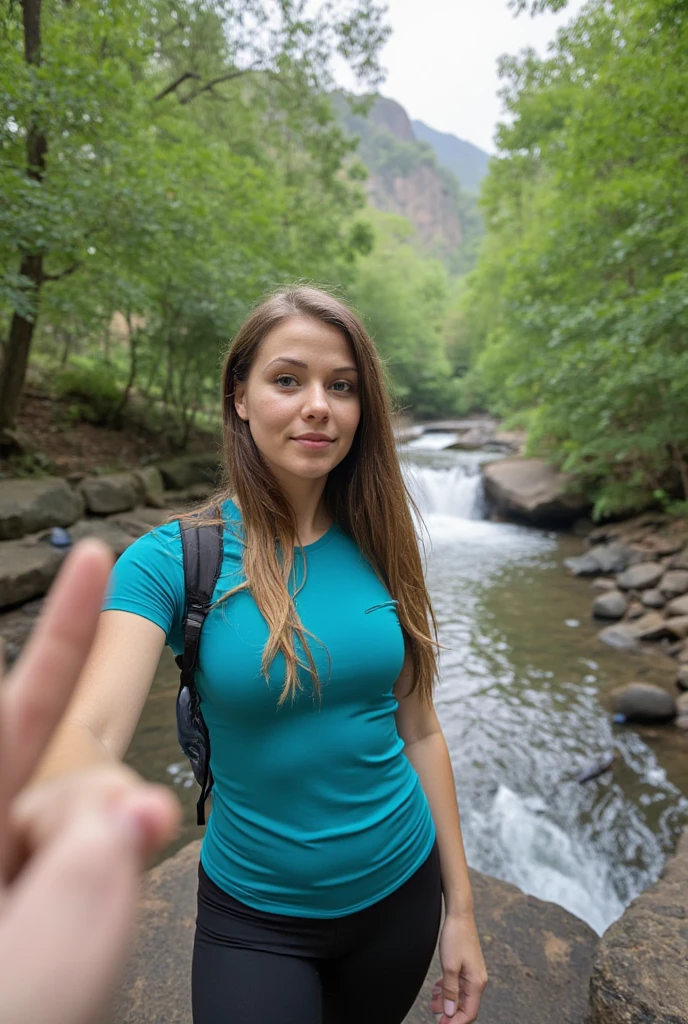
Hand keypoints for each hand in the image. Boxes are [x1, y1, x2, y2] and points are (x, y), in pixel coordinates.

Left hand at [0, 540, 180, 1023]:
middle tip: (107, 878)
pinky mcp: (35, 900)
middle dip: (105, 805)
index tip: (94, 556)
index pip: (17, 708)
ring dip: (108, 867)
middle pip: (68, 774)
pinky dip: (106, 888)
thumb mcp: (33, 979)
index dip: (64, 628)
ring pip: (93, 825)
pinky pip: (95, 862)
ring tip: (76, 951)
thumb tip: (135, 807)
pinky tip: (82, 943)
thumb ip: (85, 882)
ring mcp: (9, 867)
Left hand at [430, 912, 487, 1023]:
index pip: (469, 1012)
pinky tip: (437, 990)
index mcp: (476, 983)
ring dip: (447, 1002)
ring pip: (460, 996)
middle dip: (450, 1014)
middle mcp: (477, 980)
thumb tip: (450, 1012)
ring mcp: (472, 974)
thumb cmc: (456, 938)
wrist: (459, 915)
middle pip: (465, 1006)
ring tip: (433, 1003)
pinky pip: (458, 985)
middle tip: (435, 1016)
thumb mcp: (449, 966)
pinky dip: (448, 990)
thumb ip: (450, 991)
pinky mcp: (466, 967)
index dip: (455, 1022)